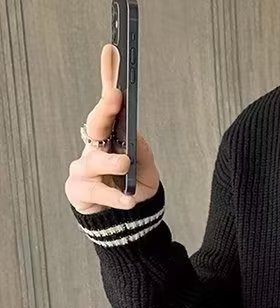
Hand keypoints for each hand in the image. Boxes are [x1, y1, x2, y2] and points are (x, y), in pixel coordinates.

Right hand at [65, 43, 159, 214]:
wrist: (125, 221)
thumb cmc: (133, 189)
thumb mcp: (147, 171)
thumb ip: (143, 154)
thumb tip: (135, 134)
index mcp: (110, 139)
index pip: (109, 108)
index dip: (110, 83)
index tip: (114, 58)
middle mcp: (93, 149)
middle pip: (95, 124)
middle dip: (104, 109)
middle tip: (115, 96)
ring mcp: (83, 169)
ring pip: (92, 160)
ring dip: (110, 162)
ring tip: (125, 164)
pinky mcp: (78, 191)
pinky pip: (94, 191)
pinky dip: (112, 195)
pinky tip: (127, 199)